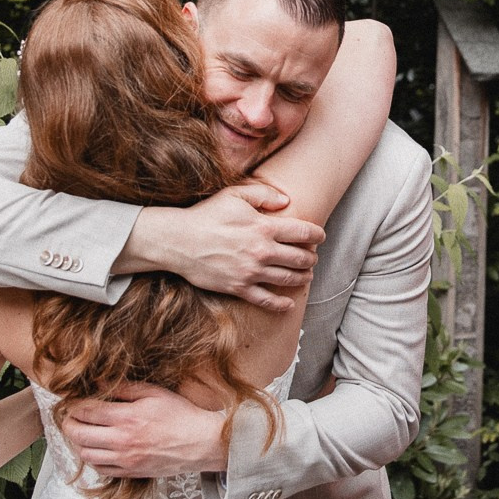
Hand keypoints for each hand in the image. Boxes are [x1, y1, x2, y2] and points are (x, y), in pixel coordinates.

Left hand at [61, 383, 227, 476]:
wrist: (201, 444)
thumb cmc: (181, 415)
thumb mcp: (154, 393)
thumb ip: (124, 388)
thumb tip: (99, 383)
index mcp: (127, 418)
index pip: (87, 411)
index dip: (75, 405)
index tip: (74, 401)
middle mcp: (122, 441)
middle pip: (79, 434)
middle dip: (69, 424)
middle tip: (70, 417)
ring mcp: (125, 460)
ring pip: (86, 455)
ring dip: (78, 442)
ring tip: (81, 432)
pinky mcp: (131, 472)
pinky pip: (101, 469)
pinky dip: (93, 459)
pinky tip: (97, 449)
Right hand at [122, 183, 323, 311]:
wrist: (178, 241)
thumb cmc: (206, 215)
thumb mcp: (234, 195)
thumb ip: (263, 194)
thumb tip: (286, 200)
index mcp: (264, 227)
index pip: (303, 232)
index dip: (317, 235)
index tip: (320, 236)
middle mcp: (261, 251)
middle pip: (300, 258)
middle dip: (311, 258)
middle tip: (312, 257)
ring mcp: (251, 272)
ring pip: (288, 279)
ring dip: (302, 278)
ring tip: (306, 275)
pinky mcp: (238, 287)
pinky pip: (265, 300)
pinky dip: (280, 304)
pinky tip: (288, 303)